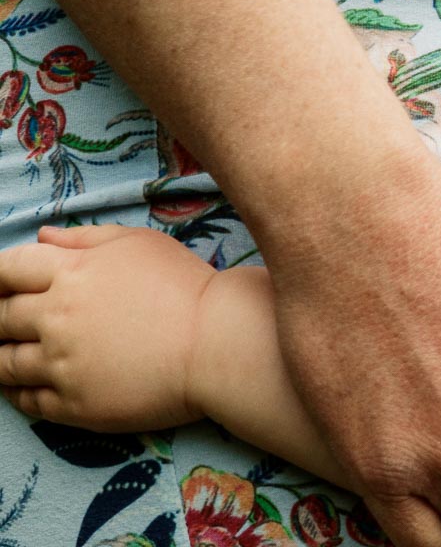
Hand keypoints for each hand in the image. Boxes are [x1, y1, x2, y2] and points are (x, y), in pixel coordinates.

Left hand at [0, 223, 213, 431]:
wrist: (219, 343)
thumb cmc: (186, 286)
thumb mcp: (140, 243)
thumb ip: (85, 238)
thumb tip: (42, 237)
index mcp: (71, 273)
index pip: (6, 270)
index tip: (4, 286)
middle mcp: (56, 318)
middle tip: (11, 321)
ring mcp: (62, 365)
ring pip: (3, 364)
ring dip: (4, 356)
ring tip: (16, 354)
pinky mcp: (73, 405)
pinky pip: (25, 402)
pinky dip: (18, 392)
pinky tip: (27, 385)